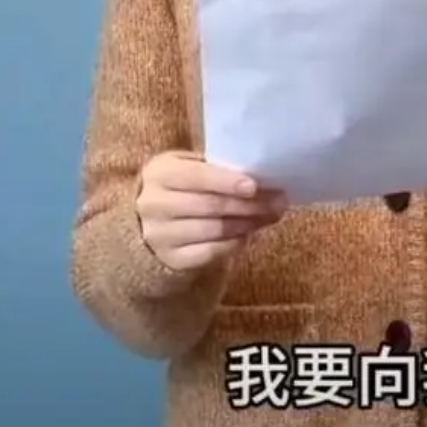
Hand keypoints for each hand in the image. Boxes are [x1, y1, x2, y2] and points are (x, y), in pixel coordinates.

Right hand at [136, 151, 286, 270]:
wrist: (148, 224)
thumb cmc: (180, 187)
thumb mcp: (187, 167)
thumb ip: (215, 167)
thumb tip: (259, 176)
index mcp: (159, 173)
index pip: (196, 176)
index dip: (226, 182)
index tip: (254, 186)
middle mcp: (153, 204)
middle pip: (210, 205)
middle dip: (249, 204)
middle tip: (278, 202)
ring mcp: (160, 235)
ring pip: (215, 230)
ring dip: (248, 223)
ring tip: (270, 216)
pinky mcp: (172, 259)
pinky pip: (211, 252)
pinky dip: (235, 242)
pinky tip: (250, 233)